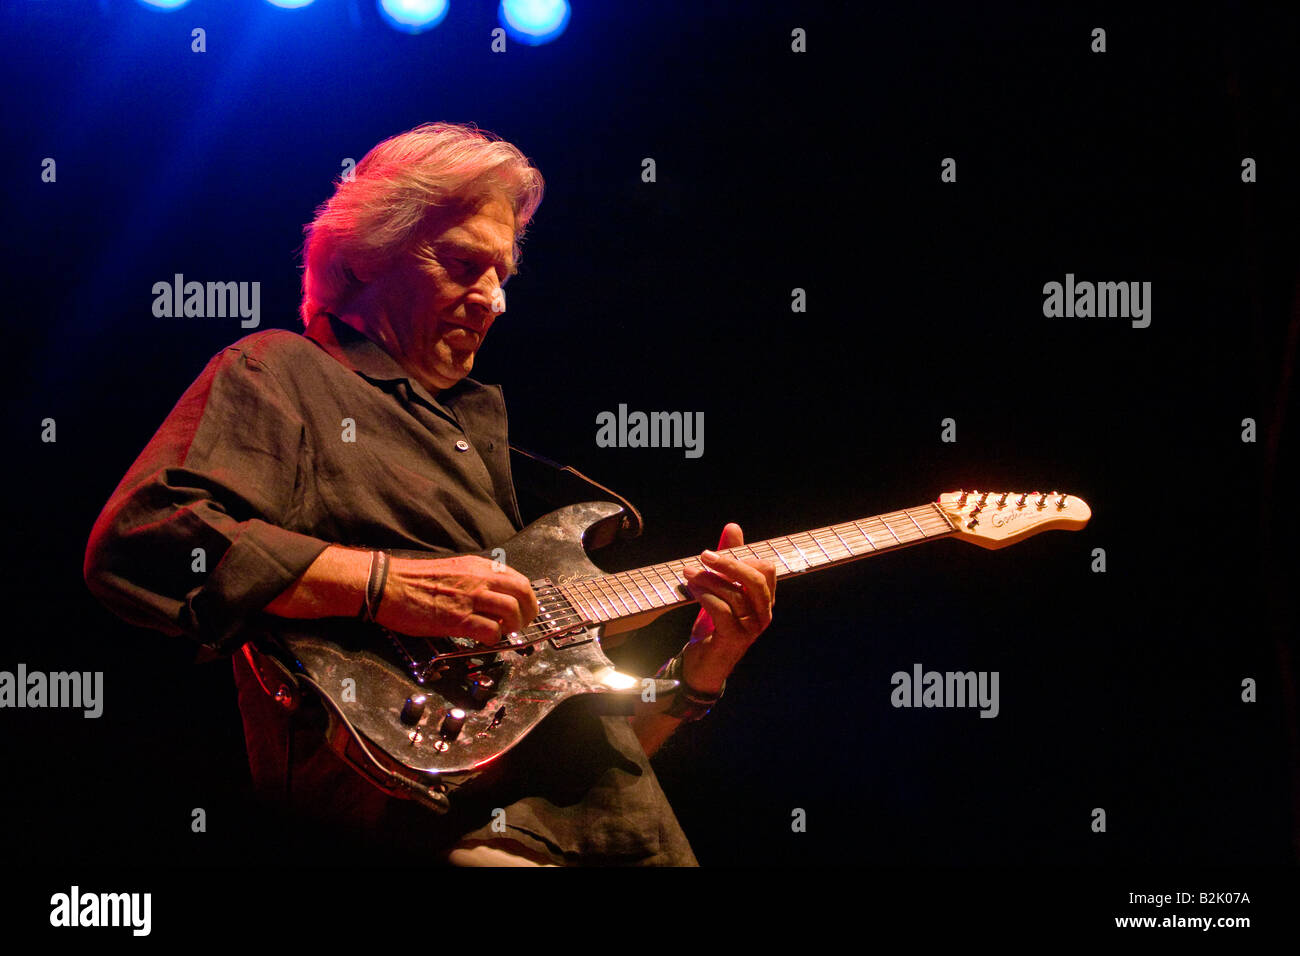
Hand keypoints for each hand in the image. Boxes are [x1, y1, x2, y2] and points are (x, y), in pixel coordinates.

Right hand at [375, 555, 539, 641]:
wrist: (388, 585)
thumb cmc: (415, 579)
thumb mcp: (454, 570)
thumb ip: (475, 579)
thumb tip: (492, 596)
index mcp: (478, 567)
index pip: (517, 579)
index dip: (526, 597)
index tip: (524, 609)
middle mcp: (479, 579)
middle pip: (522, 592)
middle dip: (529, 611)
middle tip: (523, 624)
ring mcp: (470, 599)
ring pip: (512, 611)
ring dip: (514, 626)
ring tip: (505, 633)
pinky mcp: (458, 619)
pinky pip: (490, 631)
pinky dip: (494, 639)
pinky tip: (486, 640)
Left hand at [679, 523, 775, 694]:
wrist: (703, 665)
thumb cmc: (715, 625)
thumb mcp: (722, 589)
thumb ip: (729, 561)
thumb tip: (734, 527)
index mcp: (765, 600)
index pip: (766, 568)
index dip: (741, 556)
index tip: (715, 553)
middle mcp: (764, 614)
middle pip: (756, 578)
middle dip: (729, 562)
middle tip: (704, 555)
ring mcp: (751, 629)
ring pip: (735, 593)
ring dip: (709, 579)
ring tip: (689, 573)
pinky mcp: (733, 640)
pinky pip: (722, 610)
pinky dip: (705, 595)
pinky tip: (691, 589)